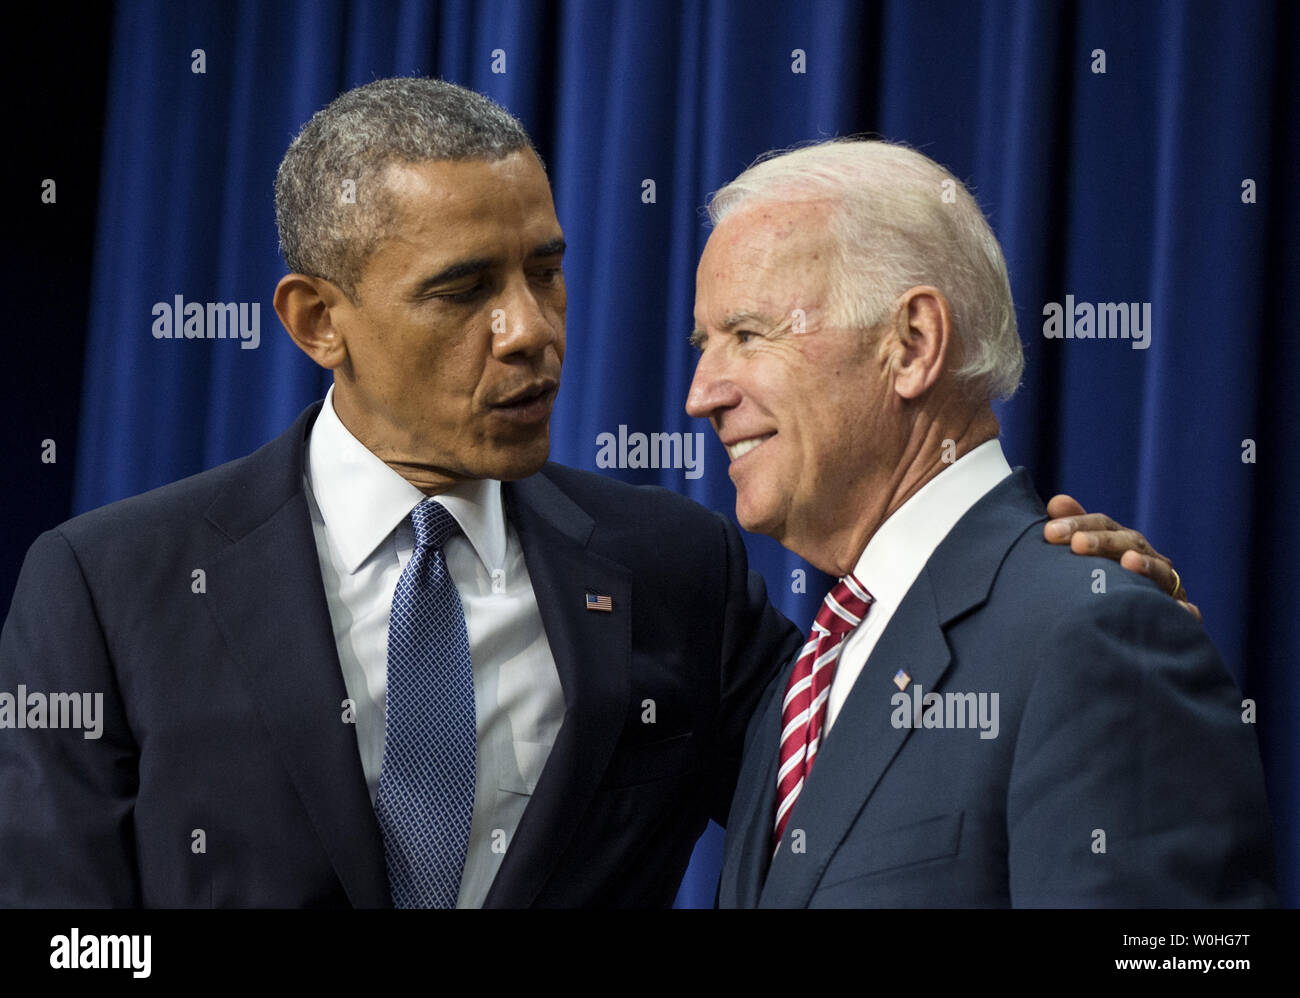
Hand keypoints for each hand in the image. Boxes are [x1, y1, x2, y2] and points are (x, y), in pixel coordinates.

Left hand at [1044, 494, 1200, 621]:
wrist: (1127, 620)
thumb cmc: (1099, 578)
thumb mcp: (1085, 551)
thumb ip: (1074, 527)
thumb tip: (1056, 502)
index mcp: (1121, 541)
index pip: (1102, 524)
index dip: (1078, 524)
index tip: (1049, 532)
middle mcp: (1146, 557)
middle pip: (1128, 542)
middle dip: (1103, 541)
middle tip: (1078, 544)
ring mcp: (1165, 583)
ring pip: (1160, 571)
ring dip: (1146, 565)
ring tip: (1129, 561)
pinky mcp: (1178, 610)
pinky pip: (1187, 610)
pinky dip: (1187, 609)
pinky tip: (1184, 609)